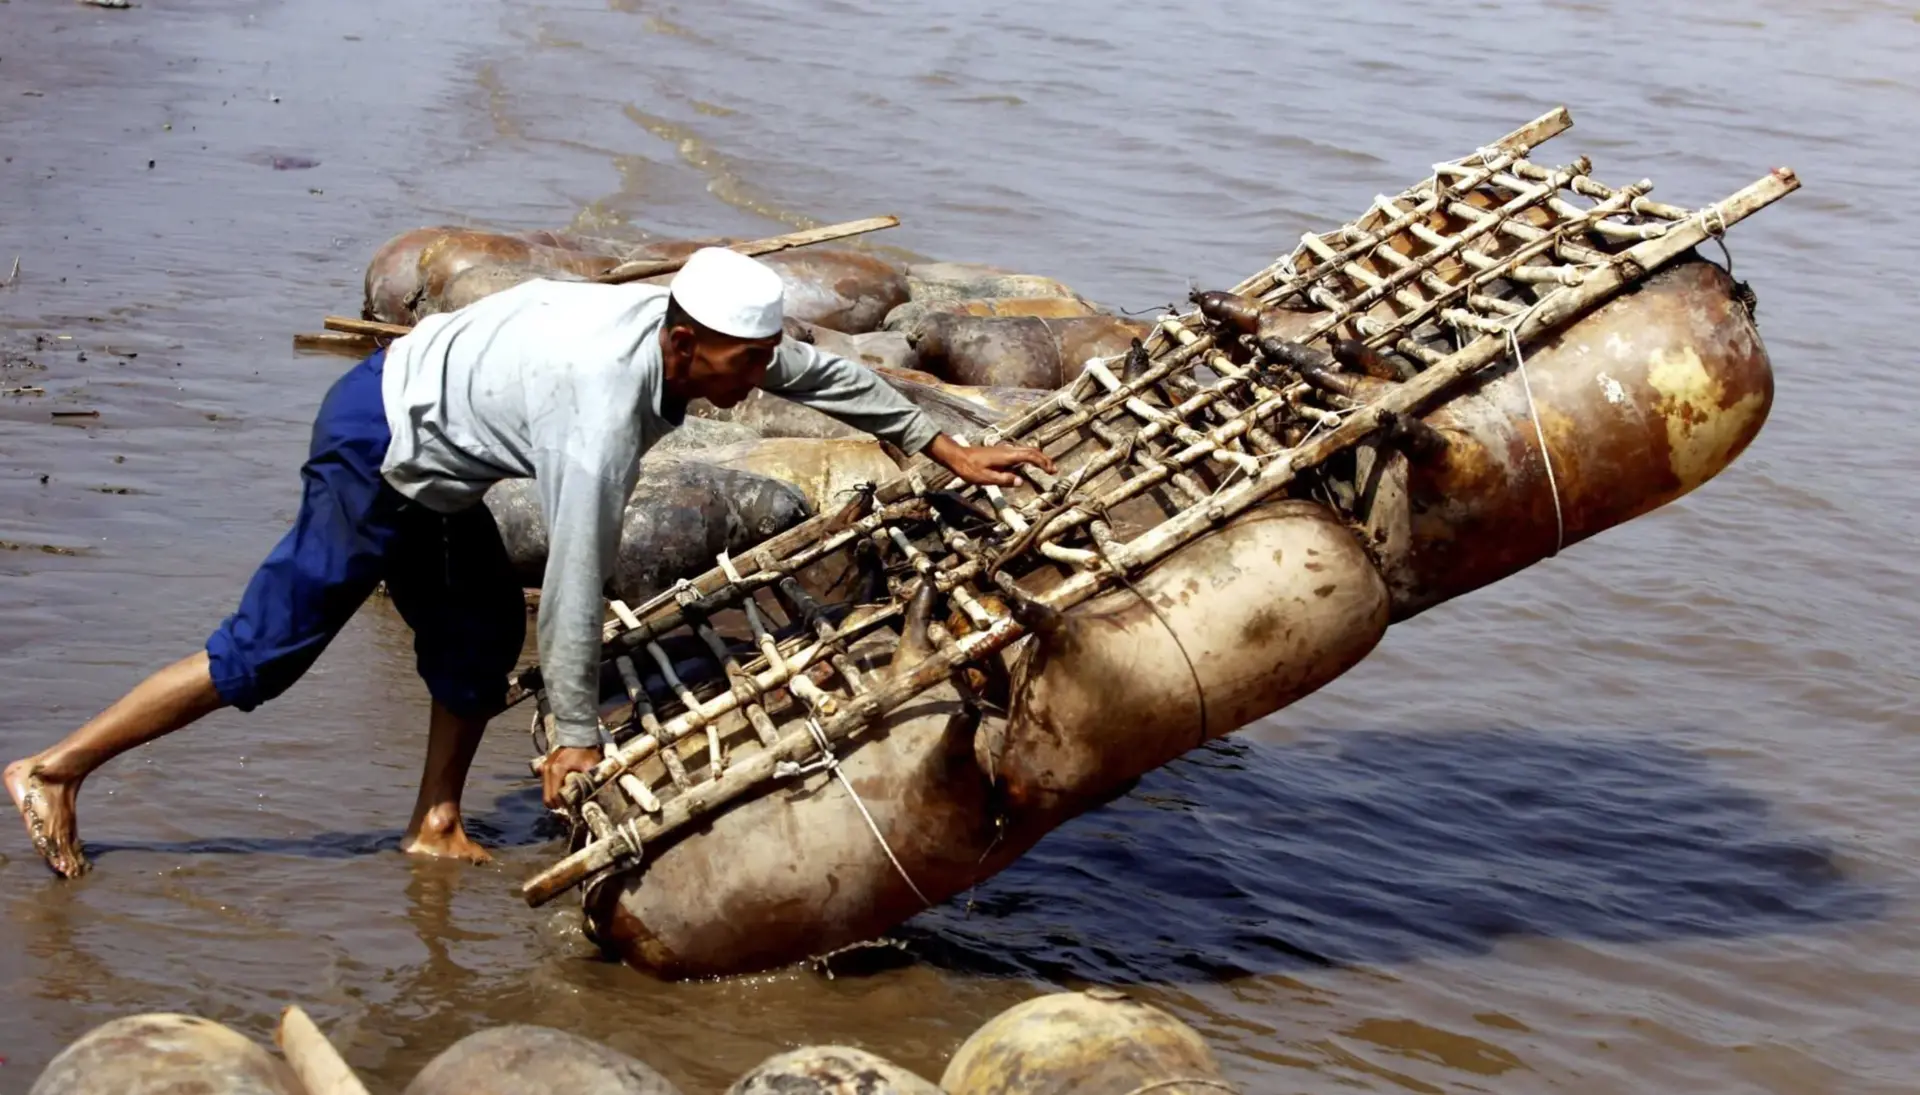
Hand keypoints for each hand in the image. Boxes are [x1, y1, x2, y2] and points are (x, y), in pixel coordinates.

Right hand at [539, 745, 601, 809]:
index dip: (563, 805)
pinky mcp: (545, 765)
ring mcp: (544, 767)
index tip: (573, 806)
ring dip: (555, 796)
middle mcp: (547, 770)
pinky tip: (563, 785)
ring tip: (568, 794)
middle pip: (547, 797)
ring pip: (546, 791)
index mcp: (556, 771)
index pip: (553, 798)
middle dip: (558, 803)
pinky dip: (553, 788)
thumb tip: (600, 796)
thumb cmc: (585, 750)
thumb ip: (593, 781)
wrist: (578, 734)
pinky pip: (546, 783)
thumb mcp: (591, 765)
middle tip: (571, 803)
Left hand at [925, 434, 1055, 487]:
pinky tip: (1028, 465)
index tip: (1051, 470)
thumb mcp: (985, 478)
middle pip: (1030, 451)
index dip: (1042, 462)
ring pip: (1025, 451)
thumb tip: (1020, 482)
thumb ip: (1003, 480)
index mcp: (1005, 456)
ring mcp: (1003, 450)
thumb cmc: (969, 468)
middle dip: (1044, 459)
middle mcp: (1007, 450)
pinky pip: (1019, 453)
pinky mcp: (1000, 453)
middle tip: (1053, 469)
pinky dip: (1028, 458)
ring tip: (1045, 467)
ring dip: (1037, 458)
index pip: (1029, 456)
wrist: (957, 456)